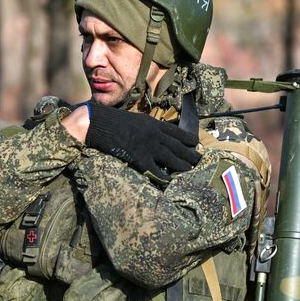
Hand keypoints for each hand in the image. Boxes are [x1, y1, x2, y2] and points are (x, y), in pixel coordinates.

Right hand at [82, 101, 199, 181]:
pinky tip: (170, 181)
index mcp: (154, 124)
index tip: (196, 144)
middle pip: (178, 146)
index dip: (189, 140)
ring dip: (183, 165)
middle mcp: (155, 135)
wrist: (100, 123)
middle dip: (190, 154)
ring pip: (171, 157)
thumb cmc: (116, 121)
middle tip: (199, 160)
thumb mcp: (137, 120)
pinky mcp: (139, 157)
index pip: (178, 133)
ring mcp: (148, 146)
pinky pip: (155, 169)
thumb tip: (158, 135)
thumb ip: (149, 128)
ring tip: (190, 170)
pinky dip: (163, 176)